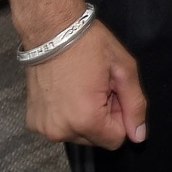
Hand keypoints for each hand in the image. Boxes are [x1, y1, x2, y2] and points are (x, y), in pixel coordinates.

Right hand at [23, 20, 147, 148]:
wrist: (52, 31)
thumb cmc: (91, 45)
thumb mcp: (124, 70)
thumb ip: (135, 105)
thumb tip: (138, 137)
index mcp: (86, 120)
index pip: (115, 140)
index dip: (120, 116)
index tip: (112, 92)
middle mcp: (61, 131)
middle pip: (96, 139)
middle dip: (103, 116)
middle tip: (98, 86)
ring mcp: (43, 128)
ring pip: (78, 134)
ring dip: (85, 116)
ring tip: (82, 86)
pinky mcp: (32, 122)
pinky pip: (60, 127)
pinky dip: (66, 115)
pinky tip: (66, 91)